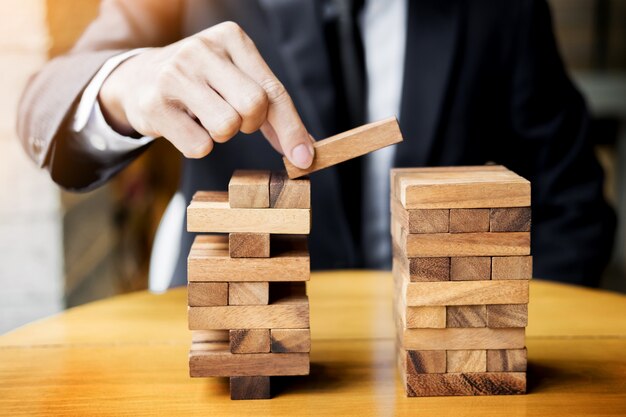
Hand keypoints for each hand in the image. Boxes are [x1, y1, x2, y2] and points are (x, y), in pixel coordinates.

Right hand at [98, 21, 314, 168]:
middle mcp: (202, 49)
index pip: (273, 89)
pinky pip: (199, 146)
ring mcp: (175, 75)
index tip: (304, 159)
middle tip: (234, 119)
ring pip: (227, 127)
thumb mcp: (236, 80)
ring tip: (204, 118)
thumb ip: (272, 110)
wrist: (137, 79)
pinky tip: (184, 125)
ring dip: (221, 135)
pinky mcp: (154, 104)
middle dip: (250, 124)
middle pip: (254, 106)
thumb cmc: (201, 83)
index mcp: (231, 38)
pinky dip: (197, 145)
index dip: (292, 128)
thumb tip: (304, 152)